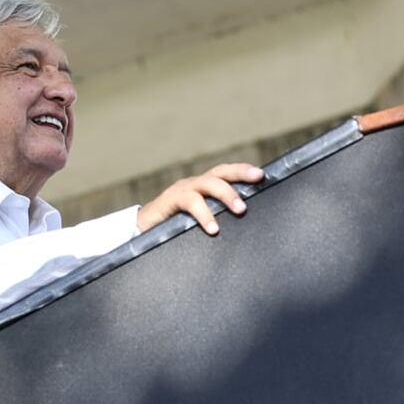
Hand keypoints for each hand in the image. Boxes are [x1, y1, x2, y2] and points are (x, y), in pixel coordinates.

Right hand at [137, 163, 263, 234]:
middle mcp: (194, 184)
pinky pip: (190, 202)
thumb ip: (218, 220)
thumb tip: (246, 231)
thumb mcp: (200, 223)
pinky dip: (204, 214)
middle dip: (240, 173)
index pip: (227, 174)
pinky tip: (214, 229)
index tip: (263, 174)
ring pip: (207, 184)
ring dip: (226, 194)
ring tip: (240, 209)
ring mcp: (182, 190)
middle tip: (258, 178)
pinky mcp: (170, 201)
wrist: (140, 232)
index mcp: (204, 188)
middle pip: (220, 172)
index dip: (244, 171)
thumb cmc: (174, 229)